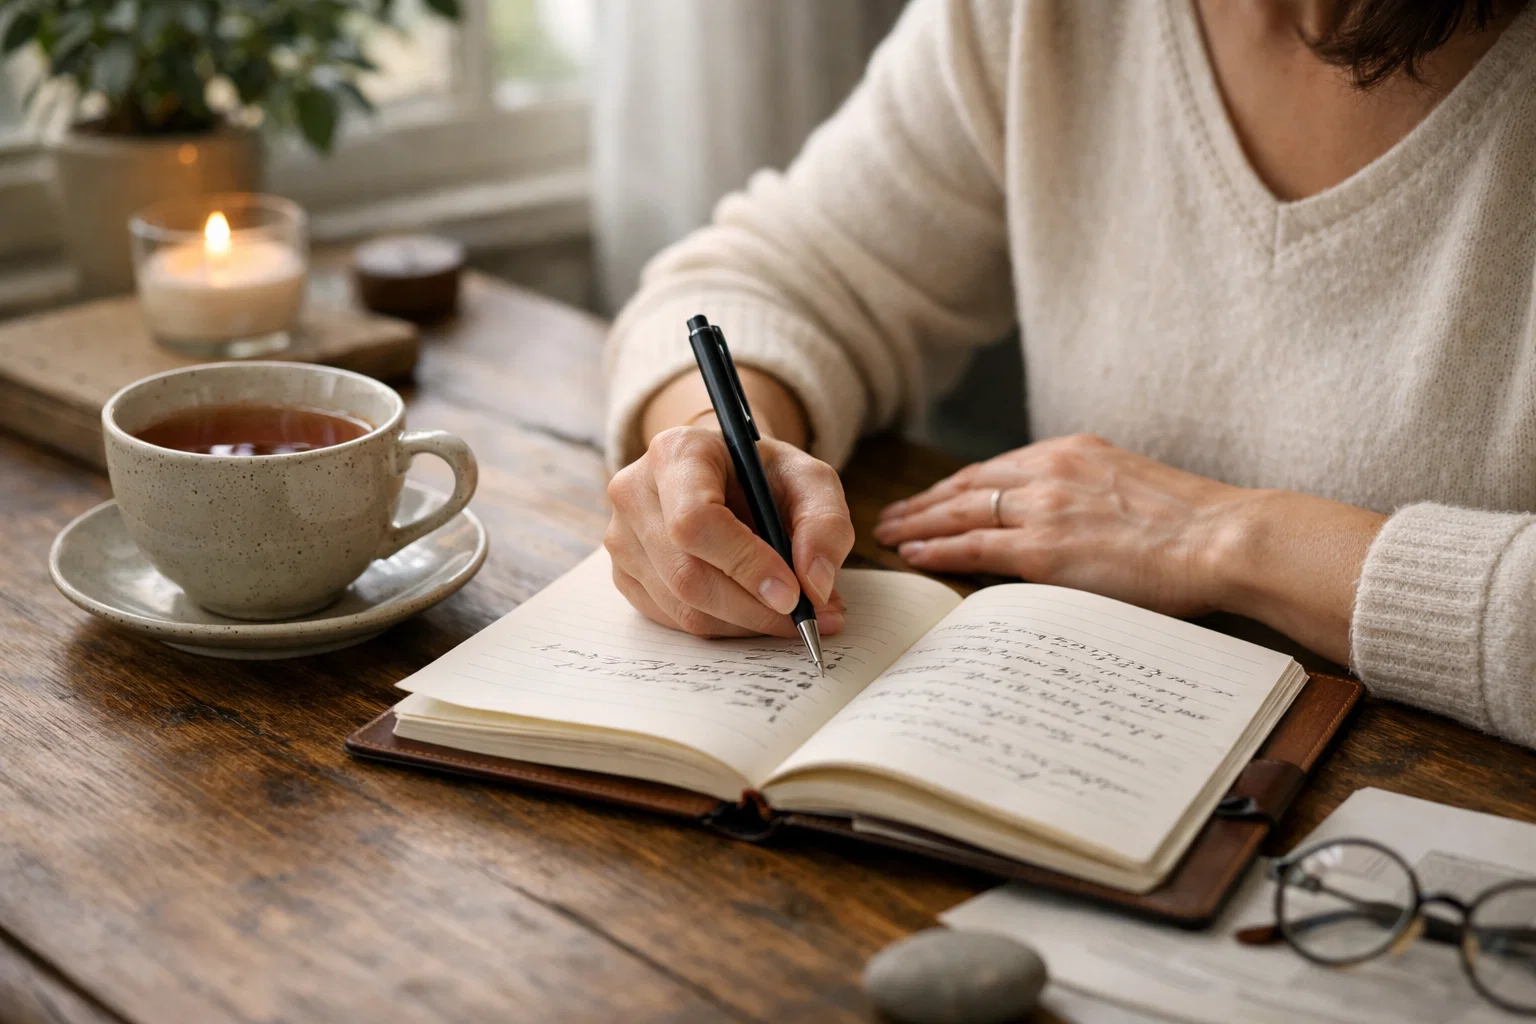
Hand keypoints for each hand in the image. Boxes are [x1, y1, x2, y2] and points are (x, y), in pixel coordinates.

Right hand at [605, 426, 853, 637]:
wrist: (725, 476)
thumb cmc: (764, 475)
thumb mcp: (810, 481)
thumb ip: (825, 524)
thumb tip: (815, 585)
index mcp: (676, 453)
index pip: (695, 520)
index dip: (745, 564)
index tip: (793, 594)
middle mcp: (634, 493)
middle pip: (688, 574)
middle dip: (754, 608)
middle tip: (809, 619)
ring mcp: (621, 538)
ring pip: (683, 607)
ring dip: (746, 623)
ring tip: (793, 614)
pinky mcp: (624, 576)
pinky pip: (675, 621)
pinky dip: (725, 627)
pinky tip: (755, 611)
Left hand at [874, 433, 1253, 616]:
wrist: (1222, 538)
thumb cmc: (1192, 524)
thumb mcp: (1131, 485)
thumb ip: (1089, 493)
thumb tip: (1067, 521)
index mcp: (1071, 452)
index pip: (995, 468)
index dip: (955, 485)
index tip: (932, 497)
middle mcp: (1049, 471)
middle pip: (965, 485)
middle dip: (924, 502)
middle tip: (893, 515)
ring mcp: (1043, 509)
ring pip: (959, 512)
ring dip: (917, 524)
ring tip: (890, 535)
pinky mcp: (1043, 549)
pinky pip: (973, 548)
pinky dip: (937, 549)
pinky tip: (914, 554)